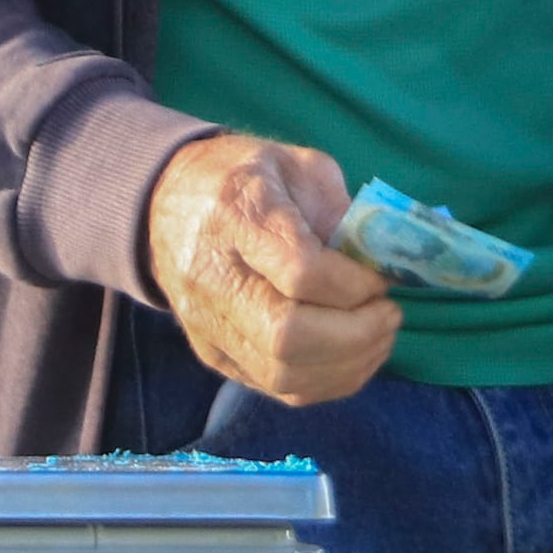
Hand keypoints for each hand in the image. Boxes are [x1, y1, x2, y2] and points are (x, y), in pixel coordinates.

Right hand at [143, 131, 395, 405]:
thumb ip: (339, 209)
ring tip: (379, 335)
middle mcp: (211, 276)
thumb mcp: (295, 164)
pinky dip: (327, 382)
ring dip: (348, 365)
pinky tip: (354, 356)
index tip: (381, 277)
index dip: (354, 284)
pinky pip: (276, 389)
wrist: (164, 202)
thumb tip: (379, 261)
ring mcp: (207, 324)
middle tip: (389, 313)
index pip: (300, 272)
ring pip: (283, 373)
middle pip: (288, 336)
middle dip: (357, 334)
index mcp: (235, 212)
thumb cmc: (241, 175)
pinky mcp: (212, 355)